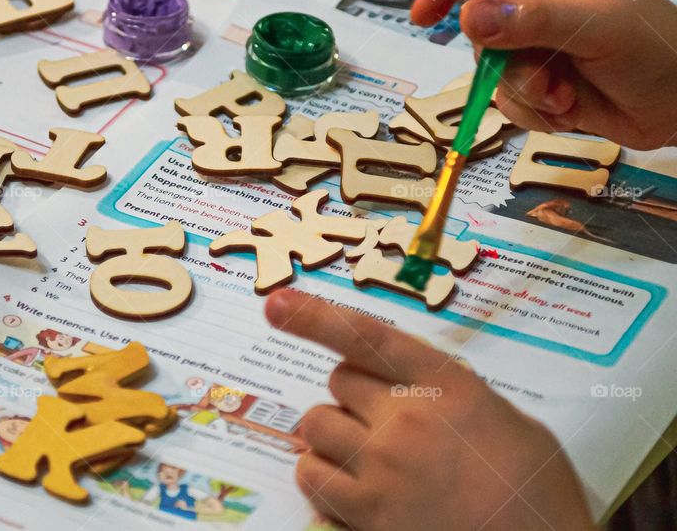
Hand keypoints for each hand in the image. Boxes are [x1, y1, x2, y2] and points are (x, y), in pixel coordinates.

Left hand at [265, 290, 593, 530]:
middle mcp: (408, 418)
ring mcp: (383, 466)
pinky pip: (312, 476)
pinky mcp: (368, 513)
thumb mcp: (510, 422)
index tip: (276, 303)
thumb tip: (415, 387)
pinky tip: (347, 484)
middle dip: (352, 396)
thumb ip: (455, 396)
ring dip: (331, 433)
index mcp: (448, 385)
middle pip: (338, 381)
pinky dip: (320, 475)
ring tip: (362, 453)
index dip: (315, 317)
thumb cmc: (538, 492)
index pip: (366, 336)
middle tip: (379, 420)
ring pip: (316, 425)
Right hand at [411, 0, 676, 149]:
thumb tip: (469, 16)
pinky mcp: (541, 86)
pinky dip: (533, 112)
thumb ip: (533, 21)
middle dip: (503, 60)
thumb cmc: (658, 52)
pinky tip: (569, 110)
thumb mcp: (598, 29)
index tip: (423, 14)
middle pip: (482, 27)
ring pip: (492, 71)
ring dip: (525, 91)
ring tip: (566, 96)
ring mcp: (538, 48)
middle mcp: (542, 6)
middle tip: (541, 77)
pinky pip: (507, 101)